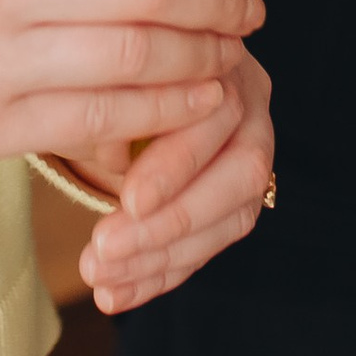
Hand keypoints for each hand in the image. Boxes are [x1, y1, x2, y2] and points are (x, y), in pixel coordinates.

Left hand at [71, 50, 274, 313]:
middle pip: (238, 173)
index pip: (216, 116)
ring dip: (162, 258)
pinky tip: (114, 295)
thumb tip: (112, 155)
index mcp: (224, 60)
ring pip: (231, 216)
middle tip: (105, 251)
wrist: (140, 67)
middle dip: (171, 222)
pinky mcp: (239, 198)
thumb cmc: (117, 61)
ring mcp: (253, 153)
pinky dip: (160, 274)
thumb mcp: (110, 71)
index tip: (128, 201)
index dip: (177, 164)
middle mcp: (252, 104)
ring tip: (101, 280)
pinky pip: (210, 244)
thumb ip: (114, 104)